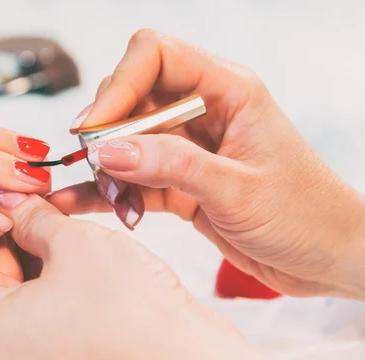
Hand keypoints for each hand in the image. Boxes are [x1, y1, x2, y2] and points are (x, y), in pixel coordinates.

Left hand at [0, 189, 353, 359]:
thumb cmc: (131, 315)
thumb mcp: (71, 242)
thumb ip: (31, 215)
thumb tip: (8, 196)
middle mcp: (5, 342)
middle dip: (7, 216)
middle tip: (24, 178)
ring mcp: (37, 346)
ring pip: (21, 275)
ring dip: (33, 236)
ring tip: (50, 197)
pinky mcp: (68, 343)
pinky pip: (48, 292)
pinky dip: (54, 260)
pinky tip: (69, 229)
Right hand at [49, 29, 364, 299]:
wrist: (325, 257)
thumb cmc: (305, 215)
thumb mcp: (238, 190)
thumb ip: (173, 166)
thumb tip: (110, 151)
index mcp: (228, 91)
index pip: (156, 56)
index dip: (119, 85)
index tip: (96, 128)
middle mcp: (202, 112)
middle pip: (132, 97)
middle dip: (107, 132)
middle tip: (98, 166)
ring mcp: (187, 148)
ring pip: (125, 141)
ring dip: (106, 168)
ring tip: (110, 199)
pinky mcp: (178, 182)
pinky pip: (132, 179)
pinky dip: (108, 191)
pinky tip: (81, 204)